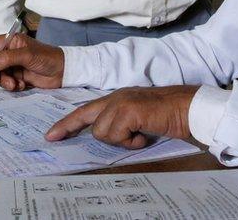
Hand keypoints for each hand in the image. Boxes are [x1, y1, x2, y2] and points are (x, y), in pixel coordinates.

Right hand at [0, 32, 63, 90]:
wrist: (63, 71)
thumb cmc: (48, 57)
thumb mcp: (27, 55)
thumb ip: (7, 58)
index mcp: (12, 42)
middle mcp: (11, 53)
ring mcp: (15, 65)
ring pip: (0, 74)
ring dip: (4, 81)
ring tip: (14, 84)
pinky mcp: (20, 76)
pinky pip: (9, 82)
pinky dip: (13, 85)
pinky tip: (22, 85)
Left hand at [45, 86, 198, 148]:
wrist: (186, 109)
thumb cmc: (166, 116)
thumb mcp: (137, 119)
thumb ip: (120, 123)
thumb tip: (107, 136)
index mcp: (116, 98)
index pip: (85, 110)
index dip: (68, 123)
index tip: (51, 134)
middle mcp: (115, 97)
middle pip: (87, 118)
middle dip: (73, 129)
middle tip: (58, 137)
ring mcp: (120, 102)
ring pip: (102, 132)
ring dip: (121, 140)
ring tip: (139, 134)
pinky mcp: (127, 110)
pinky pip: (116, 135)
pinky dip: (130, 141)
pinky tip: (143, 135)